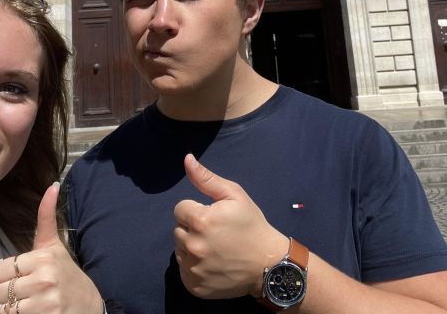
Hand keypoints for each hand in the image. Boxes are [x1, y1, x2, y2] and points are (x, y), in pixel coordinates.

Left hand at [0, 183, 102, 313]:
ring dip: (12, 308)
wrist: (88, 305)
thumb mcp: (55, 246)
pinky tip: (33, 312)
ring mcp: (44, 301)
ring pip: (4, 307)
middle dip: (7, 293)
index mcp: (43, 258)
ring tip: (29, 302)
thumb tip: (53, 185)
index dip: (6, 275)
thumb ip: (47, 217)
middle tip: (25, 291)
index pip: (0, 270)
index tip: (22, 275)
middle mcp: (43, 278)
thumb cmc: (66, 274)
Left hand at [173, 153, 287, 299]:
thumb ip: (206, 178)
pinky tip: (213, 263)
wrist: (268, 264)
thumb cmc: (251, 225)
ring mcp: (193, 269)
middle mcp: (193, 245)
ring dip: (192, 246)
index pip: (180, 209)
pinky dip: (194, 267)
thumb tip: (187, 159)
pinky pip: (184, 271)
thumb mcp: (234, 195)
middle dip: (192, 228)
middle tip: (216, 233)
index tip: (213, 216)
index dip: (196, 210)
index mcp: (200, 220)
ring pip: (180, 250)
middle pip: (178, 229)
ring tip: (215, 248)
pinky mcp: (194, 286)